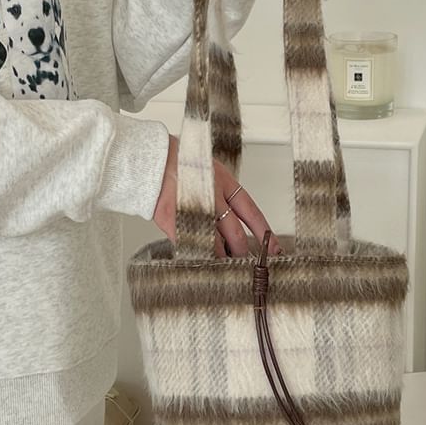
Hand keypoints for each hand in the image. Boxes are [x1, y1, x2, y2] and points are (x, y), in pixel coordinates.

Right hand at [153, 135, 280, 256]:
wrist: (152, 162)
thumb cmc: (184, 167)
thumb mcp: (212, 174)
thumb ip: (226, 197)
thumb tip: (238, 225)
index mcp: (224, 183)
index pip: (251, 212)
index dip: (264, 233)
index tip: (274, 248)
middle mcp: (211, 198)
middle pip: (235, 234)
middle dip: (242, 252)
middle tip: (246, 262)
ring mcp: (193, 212)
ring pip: (214, 245)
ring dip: (221, 256)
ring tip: (223, 262)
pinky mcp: (174, 223)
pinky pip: (192, 245)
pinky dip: (198, 252)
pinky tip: (200, 255)